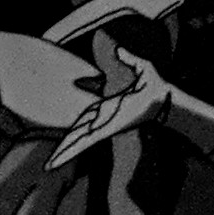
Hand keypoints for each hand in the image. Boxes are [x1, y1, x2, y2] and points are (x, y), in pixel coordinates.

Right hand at [49, 46, 168, 169]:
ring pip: (77, 141)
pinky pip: (85, 142)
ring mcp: (102, 126)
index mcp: (108, 108)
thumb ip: (128, 58)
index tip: (64, 129)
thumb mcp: (140, 67)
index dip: (74, 125)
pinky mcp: (104, 130)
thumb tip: (118, 48)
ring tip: (49, 166)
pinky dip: (70, 150)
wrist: (164, 96)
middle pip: (78, 133)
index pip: (87, 115)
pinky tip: (60, 159)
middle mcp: (103, 119)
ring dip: (63, 153)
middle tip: (50, 162)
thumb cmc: (157, 85)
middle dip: (64, 146)